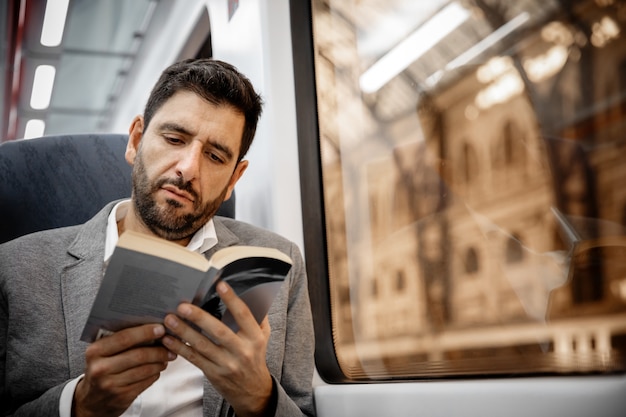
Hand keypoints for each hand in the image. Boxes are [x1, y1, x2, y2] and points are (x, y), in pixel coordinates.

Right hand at [73, 324, 175, 416]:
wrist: (92, 400)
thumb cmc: (102, 368)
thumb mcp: (102, 352)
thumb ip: (120, 339)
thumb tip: (151, 327)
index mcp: (95, 351)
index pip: (124, 338)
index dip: (145, 332)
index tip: (161, 329)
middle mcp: (100, 368)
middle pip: (138, 355)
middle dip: (158, 349)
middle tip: (170, 345)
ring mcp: (110, 385)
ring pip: (145, 369)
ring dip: (160, 362)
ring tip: (167, 356)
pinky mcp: (121, 397)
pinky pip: (146, 382)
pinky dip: (155, 373)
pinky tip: (158, 368)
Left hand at [162, 282, 273, 416]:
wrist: (252, 390)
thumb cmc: (255, 356)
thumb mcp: (263, 336)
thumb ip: (258, 316)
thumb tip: (253, 293)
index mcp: (254, 337)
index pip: (243, 315)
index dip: (232, 299)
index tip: (220, 285)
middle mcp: (241, 350)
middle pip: (219, 331)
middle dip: (199, 318)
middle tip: (183, 306)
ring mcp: (226, 363)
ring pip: (202, 345)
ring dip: (184, 332)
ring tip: (170, 319)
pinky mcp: (213, 373)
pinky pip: (194, 358)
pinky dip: (180, 348)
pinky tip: (168, 339)